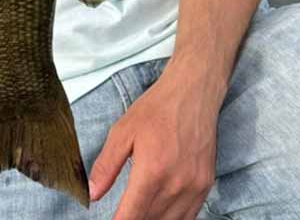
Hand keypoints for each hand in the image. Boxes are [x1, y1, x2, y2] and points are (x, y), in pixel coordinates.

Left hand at [89, 61, 219, 219]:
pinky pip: (189, 215)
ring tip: (140, 208)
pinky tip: (162, 208)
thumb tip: (93, 194)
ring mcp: (194, 187)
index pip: (131, 218)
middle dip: (133, 219)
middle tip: (124, 209)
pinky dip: (173, 217)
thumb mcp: (123, 131)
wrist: (193, 92)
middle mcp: (175, 185)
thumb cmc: (157, 108)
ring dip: (152, 219)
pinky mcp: (206, 184)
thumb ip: (106, 165)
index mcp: (152, 173)